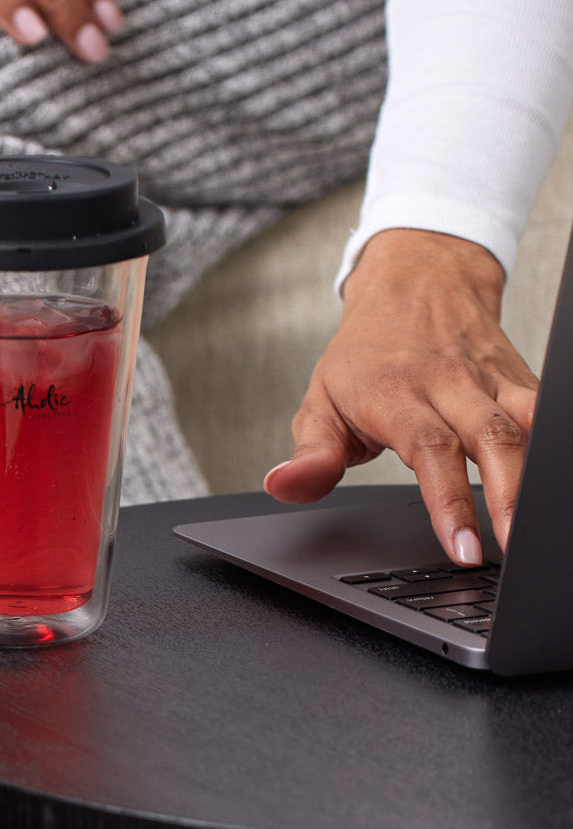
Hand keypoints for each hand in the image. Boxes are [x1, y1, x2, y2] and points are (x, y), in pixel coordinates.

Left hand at [263, 229, 538, 564]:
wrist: (416, 279)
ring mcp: (490, 381)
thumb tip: (283, 486)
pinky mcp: (521, 380)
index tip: (462, 549)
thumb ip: (310, 456)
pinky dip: (553, 449)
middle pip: (491, 438)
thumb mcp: (320, 402)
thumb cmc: (365, 354)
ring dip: (536, 479)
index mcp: (396, 392)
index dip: (449, 501)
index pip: (429, 449)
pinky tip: (551, 490)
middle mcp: (449, 383)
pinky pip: (548, 413)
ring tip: (539, 529)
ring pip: (528, 425)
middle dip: (508, 498)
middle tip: (512, 549)